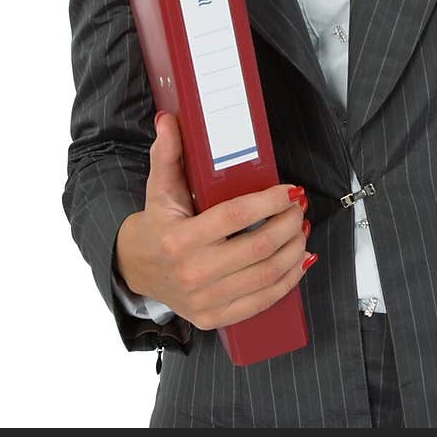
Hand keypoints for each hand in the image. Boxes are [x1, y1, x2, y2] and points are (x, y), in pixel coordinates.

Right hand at [114, 111, 314, 329]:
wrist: (136, 269)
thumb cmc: (156, 224)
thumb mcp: (159, 187)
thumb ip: (167, 152)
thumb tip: (169, 119)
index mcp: (179, 239)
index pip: (234, 217)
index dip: (268, 202)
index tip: (290, 190)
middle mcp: (193, 272)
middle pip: (257, 247)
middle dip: (288, 224)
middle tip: (299, 207)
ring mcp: (205, 299)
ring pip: (265, 275)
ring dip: (293, 251)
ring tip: (301, 229)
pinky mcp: (214, 317)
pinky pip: (261, 301)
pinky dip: (287, 281)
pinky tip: (299, 261)